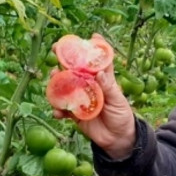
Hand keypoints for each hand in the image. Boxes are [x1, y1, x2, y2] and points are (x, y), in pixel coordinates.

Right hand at [52, 36, 135, 158]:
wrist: (117, 140)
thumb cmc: (122, 116)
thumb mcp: (118, 101)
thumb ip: (109, 87)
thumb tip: (100, 73)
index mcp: (103, 79)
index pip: (99, 60)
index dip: (96, 47)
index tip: (92, 35)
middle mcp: (90, 86)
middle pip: (75, 69)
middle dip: (65, 58)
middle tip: (56, 49)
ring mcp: (80, 98)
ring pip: (65, 86)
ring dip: (56, 81)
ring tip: (53, 77)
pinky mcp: (75, 113)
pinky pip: (63, 108)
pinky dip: (58, 109)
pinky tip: (57, 111)